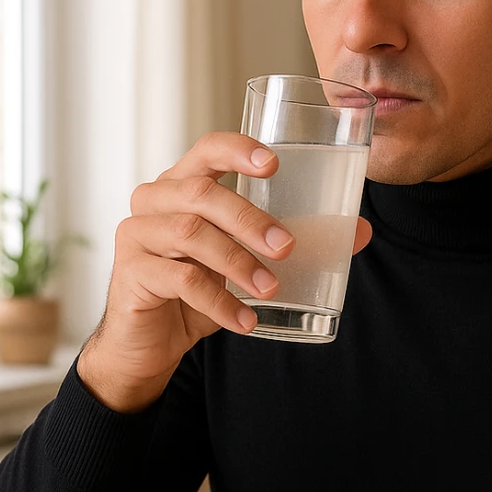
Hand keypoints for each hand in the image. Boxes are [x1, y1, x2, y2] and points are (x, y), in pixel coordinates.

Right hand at [77, 131, 371, 411]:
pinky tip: (245, 320)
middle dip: (250, 219)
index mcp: (182, 185)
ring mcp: (137, 234)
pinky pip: (180, 280)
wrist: (150, 342)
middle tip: (287, 248)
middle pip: (201, 193)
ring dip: (238, 263)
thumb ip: (291, 243)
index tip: (273, 165)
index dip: (237, 150)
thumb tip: (360, 232)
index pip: (206, 149)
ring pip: (190, 234)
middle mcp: (154, 200)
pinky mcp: (132, 272)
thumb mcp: (244, 263)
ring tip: (270, 290)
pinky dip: (219, 303)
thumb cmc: (197, 291)